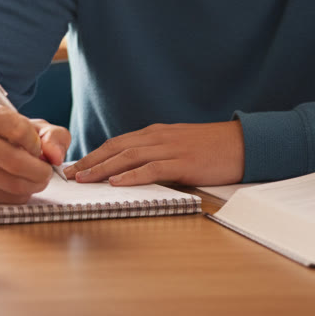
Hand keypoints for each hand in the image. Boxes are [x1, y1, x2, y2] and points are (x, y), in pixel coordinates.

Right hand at [0, 105, 70, 203]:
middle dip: (42, 171)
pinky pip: (8, 199)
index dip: (38, 145)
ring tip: (36, 178)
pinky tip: (20, 184)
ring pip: (14, 185)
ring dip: (35, 185)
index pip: (21, 132)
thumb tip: (56, 157)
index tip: (38, 148)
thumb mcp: (35, 127)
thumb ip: (54, 136)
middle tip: (46, 171)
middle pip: (17, 163)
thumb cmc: (11, 135)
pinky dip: (22, 195)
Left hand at [65, 121, 243, 186]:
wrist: (244, 143)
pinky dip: (132, 175)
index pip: (117, 143)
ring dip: (103, 169)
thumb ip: (157, 155)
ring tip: (84, 179)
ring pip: (128, 157)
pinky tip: (117, 182)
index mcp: (156, 133)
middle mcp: (158, 137)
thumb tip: (134, 173)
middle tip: (70, 174)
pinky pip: (152, 168)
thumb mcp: (179, 146)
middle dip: (90, 161)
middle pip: (116, 147)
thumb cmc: (213, 148)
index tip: (76, 166)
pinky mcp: (183, 162)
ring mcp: (170, 148)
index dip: (94, 154)